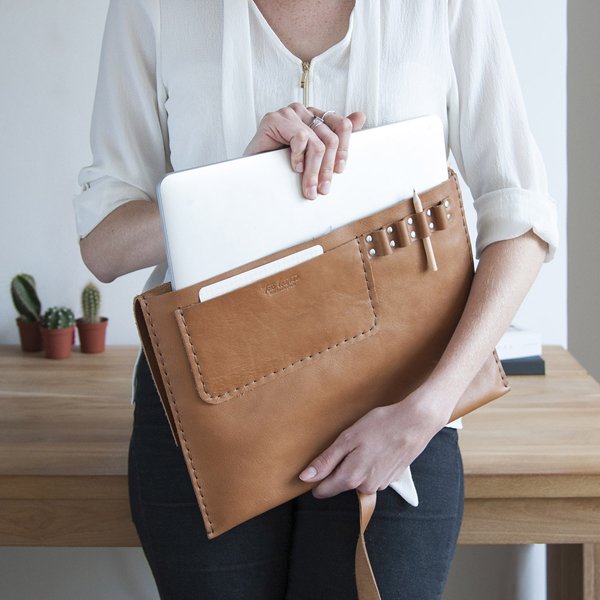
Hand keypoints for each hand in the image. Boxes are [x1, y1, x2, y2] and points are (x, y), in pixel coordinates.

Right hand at [243, 103, 365, 199]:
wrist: (252, 172)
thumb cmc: (280, 164)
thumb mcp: (312, 156)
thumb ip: (336, 137)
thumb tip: (361, 117)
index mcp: (315, 117)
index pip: (341, 124)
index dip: (344, 149)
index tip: (339, 171)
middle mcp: (303, 112)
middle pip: (330, 138)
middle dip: (327, 169)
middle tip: (322, 189)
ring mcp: (288, 113)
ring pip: (316, 142)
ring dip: (313, 171)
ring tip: (308, 188)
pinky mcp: (274, 119)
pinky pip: (299, 137)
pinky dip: (298, 156)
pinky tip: (293, 167)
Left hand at [298, 386, 452, 497]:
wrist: (415, 422)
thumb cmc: (380, 426)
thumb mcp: (347, 439)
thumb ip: (326, 461)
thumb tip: (306, 478)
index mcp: (351, 478)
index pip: (324, 491)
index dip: (316, 478)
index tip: (317, 464)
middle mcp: (365, 487)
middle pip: (341, 484)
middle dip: (339, 468)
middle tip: (347, 444)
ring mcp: (380, 484)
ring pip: (357, 479)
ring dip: (356, 465)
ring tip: (365, 443)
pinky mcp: (391, 478)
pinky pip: (371, 475)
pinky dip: (370, 464)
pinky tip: (376, 447)